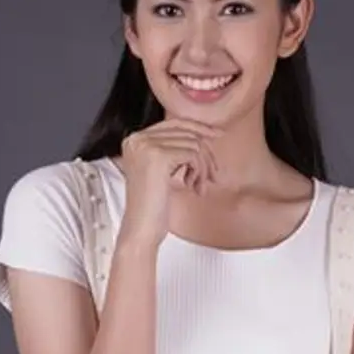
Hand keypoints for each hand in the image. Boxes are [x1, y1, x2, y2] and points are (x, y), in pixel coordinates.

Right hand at [117, 118, 221, 248]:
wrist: (142, 230)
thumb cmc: (155, 206)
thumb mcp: (164, 171)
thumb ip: (175, 149)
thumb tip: (206, 132)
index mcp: (135, 140)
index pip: (174, 123)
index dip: (199, 128)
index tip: (218, 134)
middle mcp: (137, 139)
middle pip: (185, 131)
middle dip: (205, 152)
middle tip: (213, 174)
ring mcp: (146, 146)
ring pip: (193, 143)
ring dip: (203, 167)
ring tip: (200, 186)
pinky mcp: (158, 156)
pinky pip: (193, 154)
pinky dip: (200, 171)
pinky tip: (194, 188)